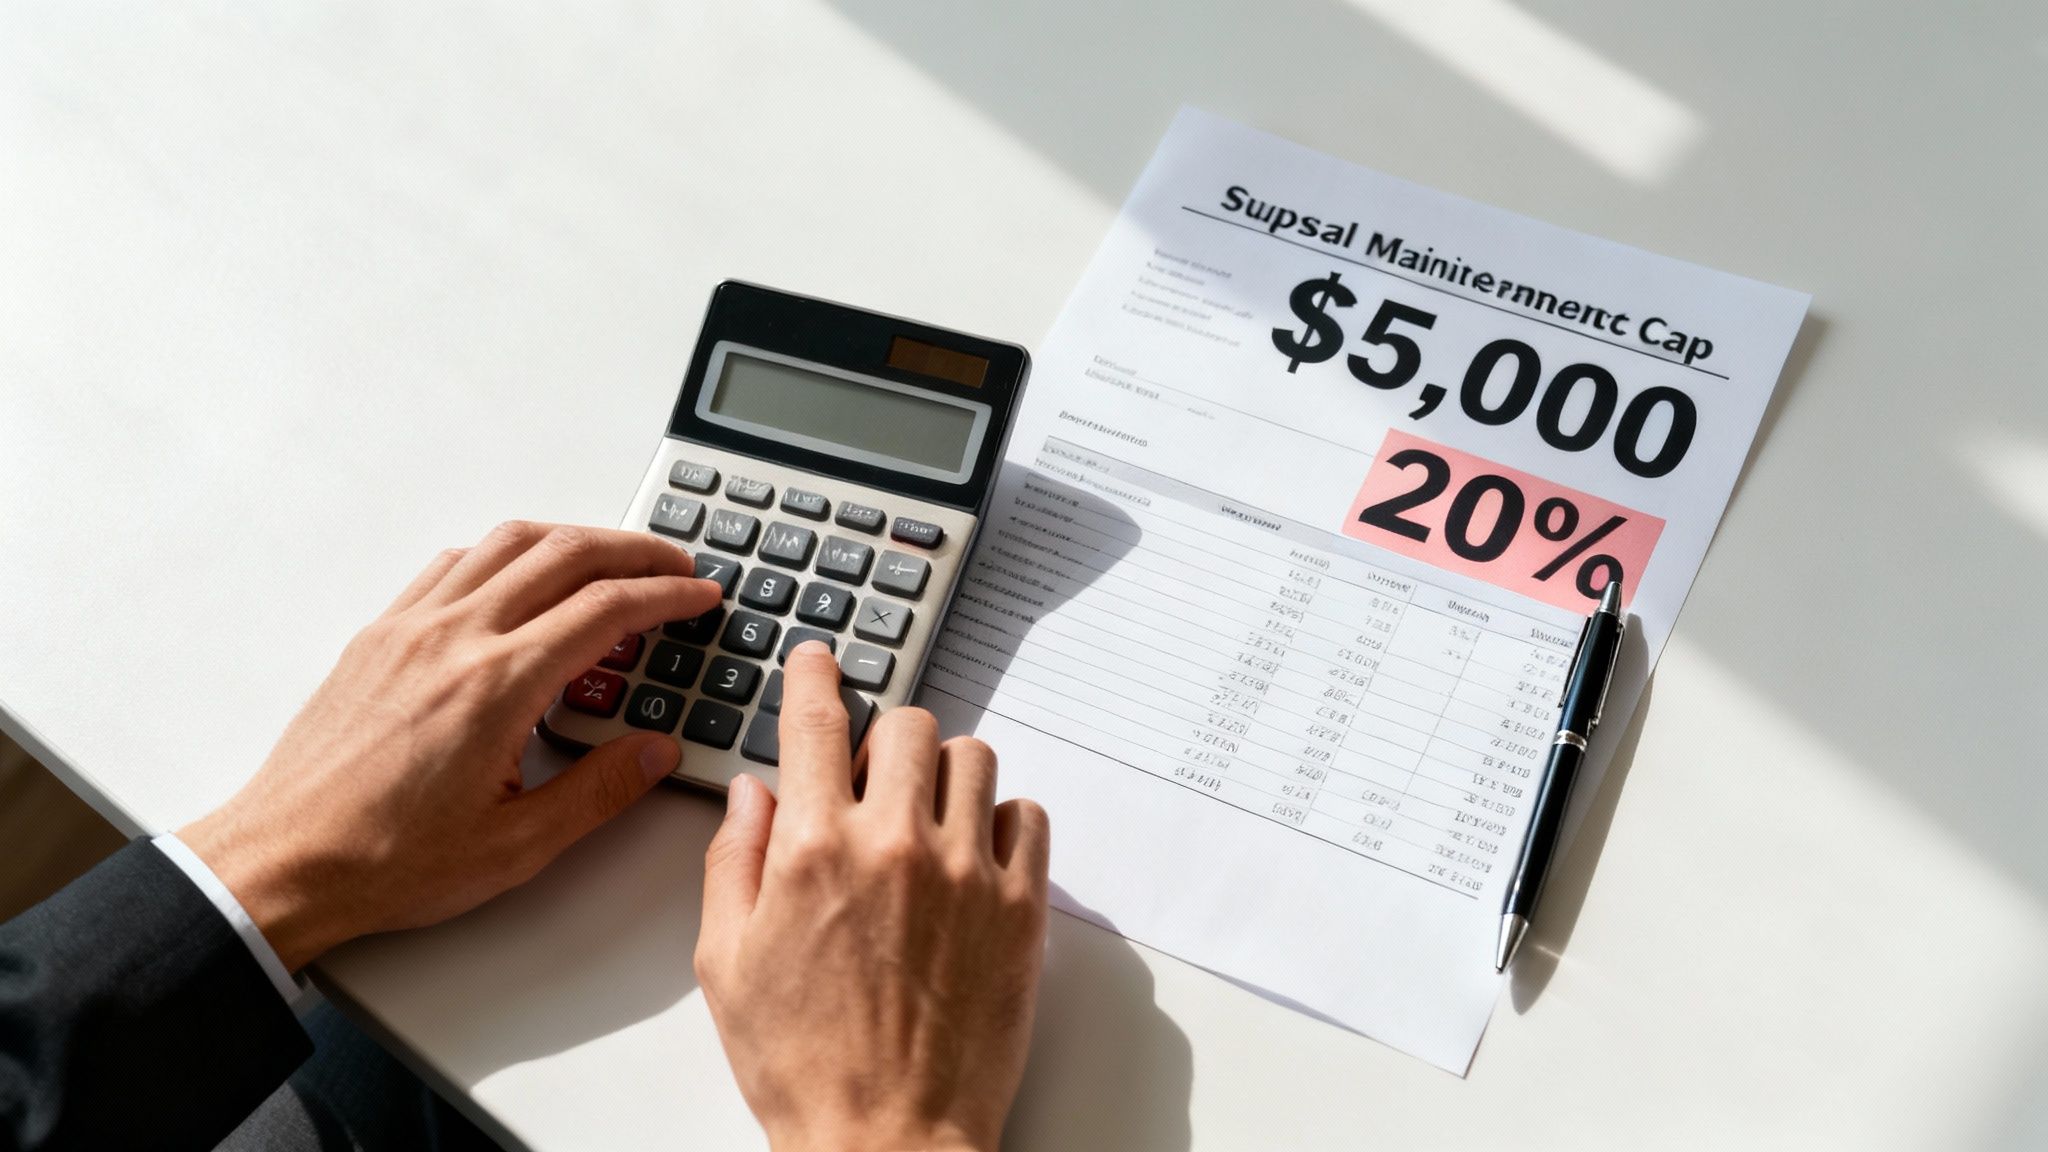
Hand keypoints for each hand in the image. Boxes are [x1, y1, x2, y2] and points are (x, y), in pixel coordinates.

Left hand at [181, 522, 722, 971]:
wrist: (281, 863)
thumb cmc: (382, 861)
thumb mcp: (517, 846)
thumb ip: (600, 791)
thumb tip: (655, 751)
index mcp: (496, 687)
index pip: (606, 609)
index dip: (667, 594)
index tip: (699, 595)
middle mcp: (453, 639)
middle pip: (565, 553)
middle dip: (633, 551)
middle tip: (674, 566)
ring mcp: (409, 628)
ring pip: (507, 543)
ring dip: (572, 539)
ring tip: (610, 559)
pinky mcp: (378, 635)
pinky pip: (452, 564)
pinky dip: (504, 553)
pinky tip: (521, 577)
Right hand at [695, 644, 1050, 1151]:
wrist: (886, 1141)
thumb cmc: (804, 1066)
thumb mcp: (726, 964)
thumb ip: (734, 862)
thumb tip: (752, 796)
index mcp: (814, 850)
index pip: (816, 723)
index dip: (815, 677)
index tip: (819, 662)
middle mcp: (896, 844)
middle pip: (908, 725)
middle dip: (885, 738)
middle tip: (873, 776)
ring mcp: (966, 873)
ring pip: (974, 758)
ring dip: (946, 772)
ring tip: (928, 814)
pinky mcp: (1020, 909)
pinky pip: (1028, 817)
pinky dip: (1004, 820)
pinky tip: (976, 852)